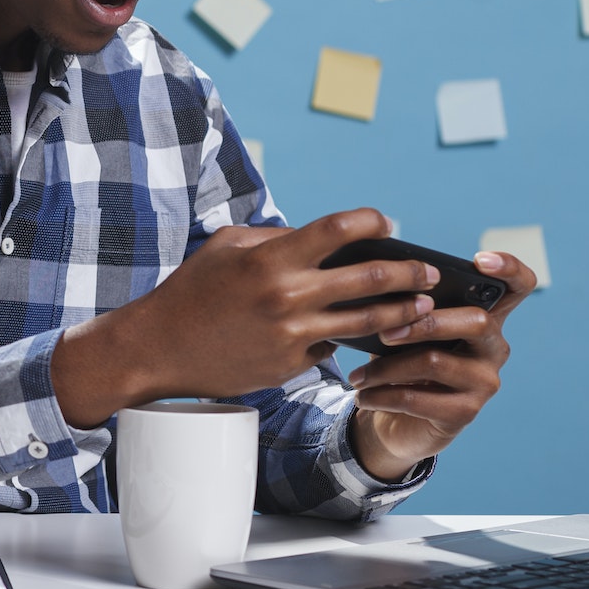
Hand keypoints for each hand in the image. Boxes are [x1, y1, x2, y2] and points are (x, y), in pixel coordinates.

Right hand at [52, 208, 439, 426]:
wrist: (160, 349)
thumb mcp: (225, 248)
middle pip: (369, 279)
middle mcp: (288, 296)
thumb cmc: (191, 291)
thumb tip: (313, 236)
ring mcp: (292, 335)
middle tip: (429, 272)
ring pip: (365, 323)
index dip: (371, 222)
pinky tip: (360, 338)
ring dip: (400, 314)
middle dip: (408, 273)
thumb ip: (273, 238)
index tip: (386, 224)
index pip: (339, 230)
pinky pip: (329, 350)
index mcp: (272, 258)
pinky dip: (342, 341)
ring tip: (421, 309)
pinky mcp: (290, 366)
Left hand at [347, 248, 536, 480]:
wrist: (396, 422)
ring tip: (357, 375)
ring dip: (385, 368)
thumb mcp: (403, 329)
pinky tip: (363, 396)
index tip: (479, 259)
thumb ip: (404, 305)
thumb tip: (374, 282)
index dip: (508, 268)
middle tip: (383, 333)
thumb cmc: (401, 361)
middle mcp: (494, 347)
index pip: (518, 287)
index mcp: (485, 316)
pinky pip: (418, 398)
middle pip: (475, 321)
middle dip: (424, 322)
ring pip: (435, 361)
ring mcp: (484, 382)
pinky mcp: (465, 413)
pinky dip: (382, 395)